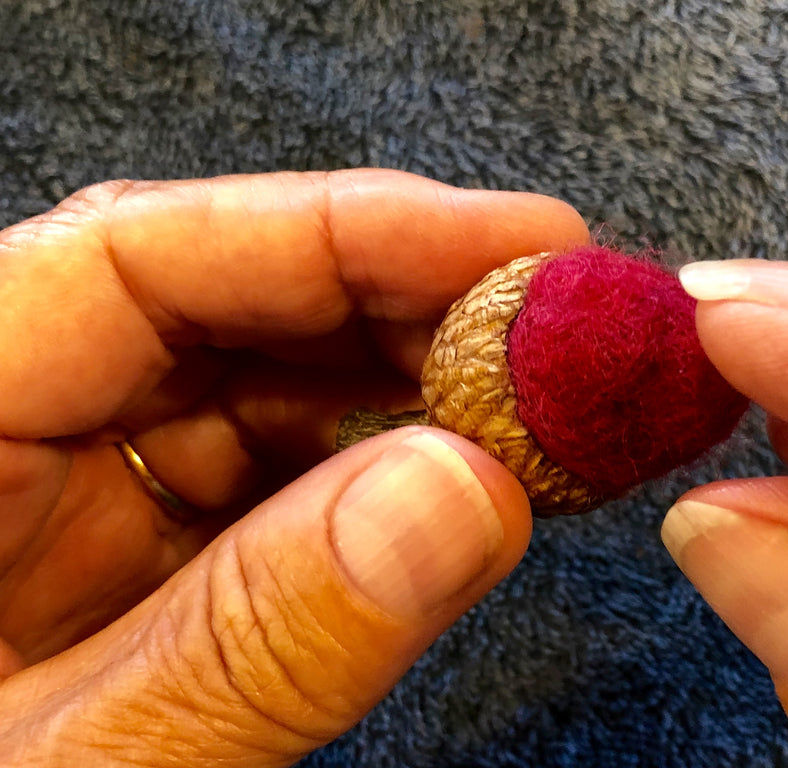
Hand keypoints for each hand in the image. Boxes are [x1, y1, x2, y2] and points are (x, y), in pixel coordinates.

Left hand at [0, 169, 588, 765]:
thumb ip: (250, 648)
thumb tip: (461, 494)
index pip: (136, 261)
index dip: (341, 231)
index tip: (517, 243)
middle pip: (218, 308)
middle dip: (403, 308)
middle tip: (560, 329)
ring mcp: (69, 496)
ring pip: (261, 390)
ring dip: (409, 393)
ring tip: (540, 408)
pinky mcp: (133, 557)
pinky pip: (273, 478)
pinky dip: (381, 475)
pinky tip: (469, 480)